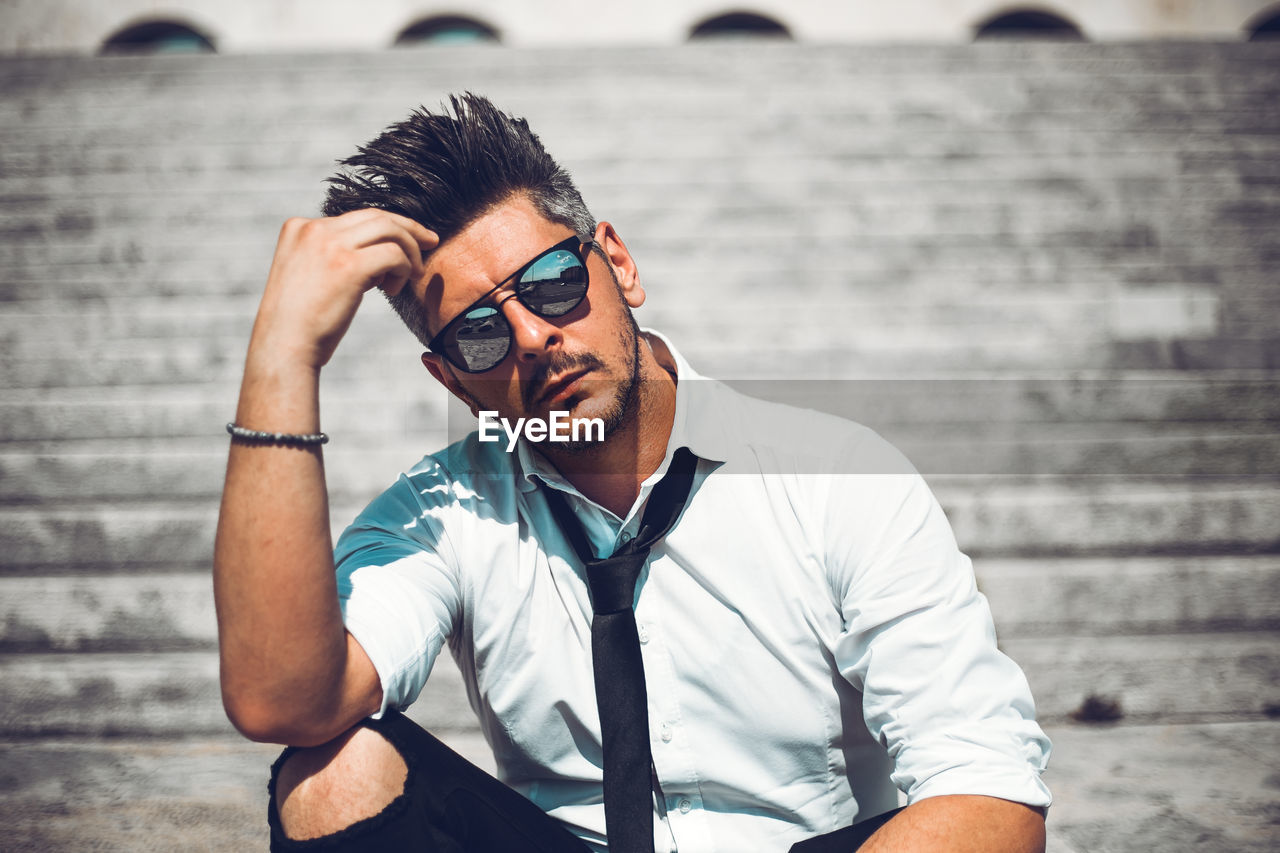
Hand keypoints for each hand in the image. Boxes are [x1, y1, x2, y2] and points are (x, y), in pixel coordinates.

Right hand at [250, 209, 437, 369]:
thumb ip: (333, 257)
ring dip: (410, 250)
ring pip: (389, 229)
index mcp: (299, 227)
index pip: (355, 218)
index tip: (405, 244)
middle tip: (430, 242)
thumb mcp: (308, 275)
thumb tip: (377, 256)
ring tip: (413, 274)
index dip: (385, 230)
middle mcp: (314, 228)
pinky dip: (404, 268)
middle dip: (409, 228)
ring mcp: (331, 245)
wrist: (284, 347)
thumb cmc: (299, 322)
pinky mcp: (349, 265)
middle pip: (376, 216)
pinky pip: (394, 254)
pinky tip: (394, 289)